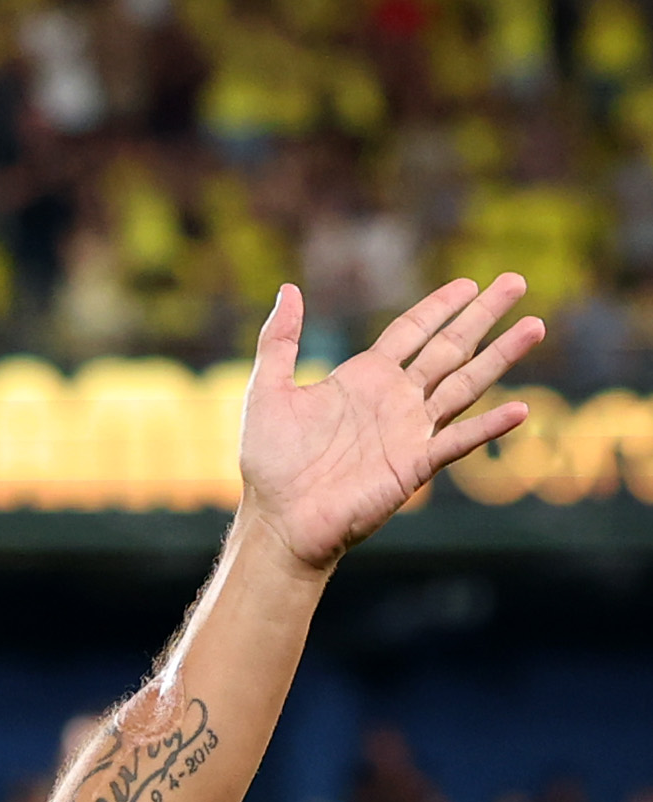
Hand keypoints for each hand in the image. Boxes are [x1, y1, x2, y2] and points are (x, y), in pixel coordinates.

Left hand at [238, 275, 545, 571]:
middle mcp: (394, 400)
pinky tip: (519, 409)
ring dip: (500, 356)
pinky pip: (457, 441)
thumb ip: (279, 340)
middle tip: (516, 281)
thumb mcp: (267, 391)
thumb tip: (289, 289)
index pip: (411, 332)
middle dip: (482, 315)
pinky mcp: (413, 465)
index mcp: (363, 379)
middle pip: (449, 348)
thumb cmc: (269, 463)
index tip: (468, 283)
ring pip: (465, 385)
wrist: (276, 520)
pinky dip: (488, 427)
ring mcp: (409, 431)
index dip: (439, 306)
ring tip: (534, 326)